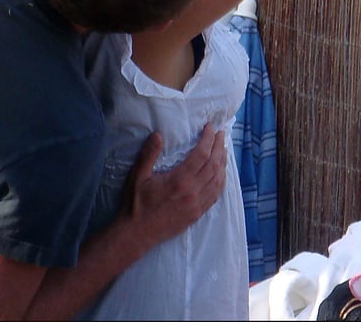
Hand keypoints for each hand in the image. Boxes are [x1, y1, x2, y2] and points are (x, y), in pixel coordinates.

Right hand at [118, 123, 225, 253]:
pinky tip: (221, 174)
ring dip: (223, 163)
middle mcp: (192, 193)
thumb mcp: (138, 175)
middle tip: (221, 133)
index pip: (201, 155)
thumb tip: (158, 134)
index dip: (208, 139)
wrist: (137, 233)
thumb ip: (148, 154)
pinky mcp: (197, 215)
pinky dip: (221, 181)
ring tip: (224, 149)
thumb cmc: (136, 203)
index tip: (210, 127)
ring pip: (218, 181)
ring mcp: (196, 205)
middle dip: (219, 147)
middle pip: (213, 166)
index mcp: (179, 180)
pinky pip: (215, 196)